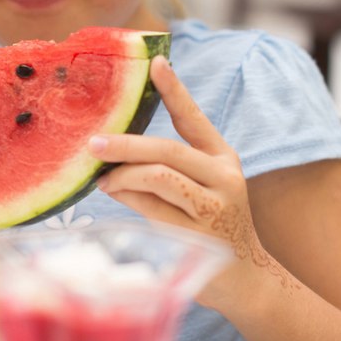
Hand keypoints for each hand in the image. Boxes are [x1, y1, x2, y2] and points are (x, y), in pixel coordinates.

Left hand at [89, 56, 276, 307]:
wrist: (246, 277)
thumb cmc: (213, 225)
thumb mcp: (205, 187)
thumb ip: (170, 167)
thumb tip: (115, 149)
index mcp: (223, 159)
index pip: (194, 119)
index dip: (175, 90)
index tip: (155, 63)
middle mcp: (223, 179)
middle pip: (168, 150)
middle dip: (126, 144)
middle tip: (94, 144)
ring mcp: (212, 208)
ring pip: (158, 178)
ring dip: (122, 176)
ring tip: (102, 179)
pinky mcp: (196, 236)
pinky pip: (152, 209)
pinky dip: (127, 198)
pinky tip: (114, 194)